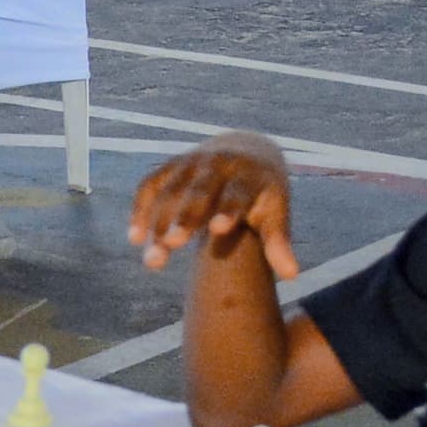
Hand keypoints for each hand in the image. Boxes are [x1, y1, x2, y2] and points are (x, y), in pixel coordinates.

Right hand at [129, 132, 297, 275]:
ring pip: (171, 191)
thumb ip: (278, 241)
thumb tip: (291, 275)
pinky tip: (135, 239)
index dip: (228, 209)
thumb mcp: (275, 212)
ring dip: (158, 222)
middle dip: (185, 216)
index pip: (238, 192)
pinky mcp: (172, 165)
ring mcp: (192, 162)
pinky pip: (151, 185)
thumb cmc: (262, 194)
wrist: (247, 151)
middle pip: (200, 191)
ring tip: (153, 259)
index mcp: (249, 176)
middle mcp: (219, 164)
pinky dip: (140, 209)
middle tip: (172, 245)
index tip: (218, 230)